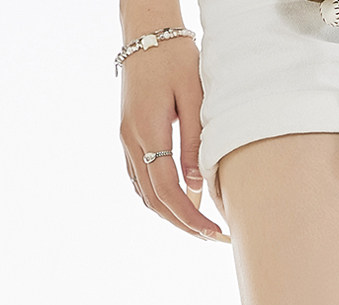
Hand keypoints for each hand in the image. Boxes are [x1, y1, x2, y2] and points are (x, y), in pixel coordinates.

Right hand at [118, 21, 226, 241]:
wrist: (145, 34)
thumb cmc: (174, 59)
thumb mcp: (193, 97)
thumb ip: (195, 143)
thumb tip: (196, 186)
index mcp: (147, 131)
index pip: (167, 189)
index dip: (190, 216)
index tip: (212, 232)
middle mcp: (131, 141)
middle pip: (154, 200)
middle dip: (183, 223)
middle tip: (211, 237)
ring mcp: (126, 141)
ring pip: (145, 194)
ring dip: (170, 214)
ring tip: (198, 226)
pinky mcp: (128, 138)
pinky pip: (140, 180)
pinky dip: (159, 198)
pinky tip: (179, 204)